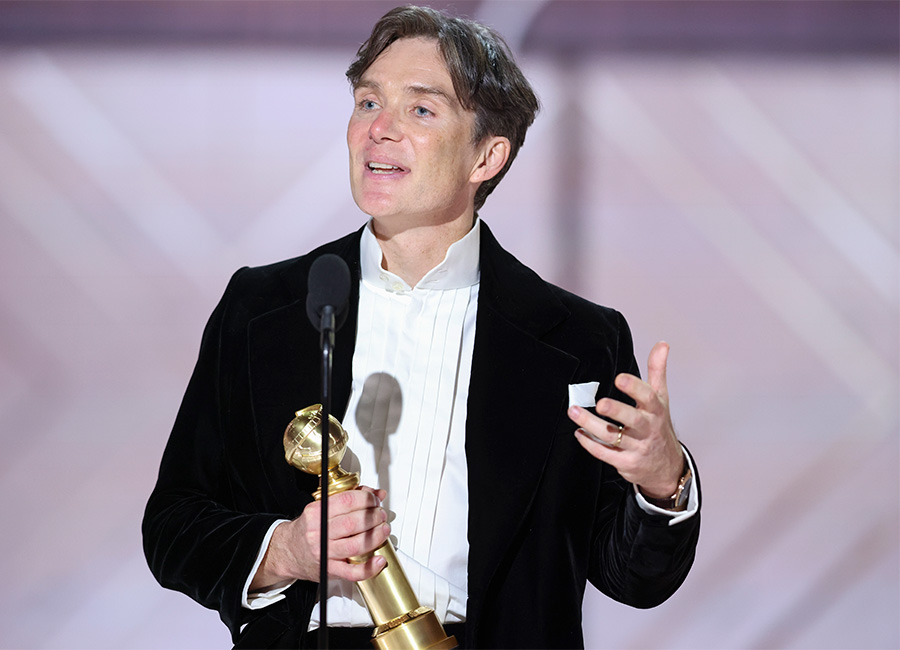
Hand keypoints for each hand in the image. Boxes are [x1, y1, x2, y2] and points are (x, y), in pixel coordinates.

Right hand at [250, 486, 390, 590]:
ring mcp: (323, 553)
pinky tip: (379, 560)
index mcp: (316, 513)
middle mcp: (318, 533)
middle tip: (381, 515)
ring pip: (355, 545)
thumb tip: (377, 493)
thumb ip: (350, 498)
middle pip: (353, 523)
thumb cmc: (308, 529)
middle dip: (373, 517)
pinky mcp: (329, 570)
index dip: (366, 499)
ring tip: (383, 530)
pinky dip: (369, 567)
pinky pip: (352, 572)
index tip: (375, 500)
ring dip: (376, 537)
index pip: (346, 501)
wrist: (287, 552)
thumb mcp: (322, 508)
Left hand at [568, 341, 683, 497]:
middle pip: (632, 420)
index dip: (635, 388)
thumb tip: (662, 344)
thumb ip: (657, 371)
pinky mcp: (626, 463)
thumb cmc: (659, 426)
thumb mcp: (661, 398)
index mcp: (655, 411)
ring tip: (574, 412)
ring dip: (591, 425)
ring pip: (612, 437)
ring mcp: (637, 448)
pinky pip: (605, 454)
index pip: (648, 398)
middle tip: (600, 403)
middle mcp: (647, 429)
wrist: (667, 466)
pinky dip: (590, 443)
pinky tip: (579, 432)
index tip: (619, 378)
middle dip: (616, 411)